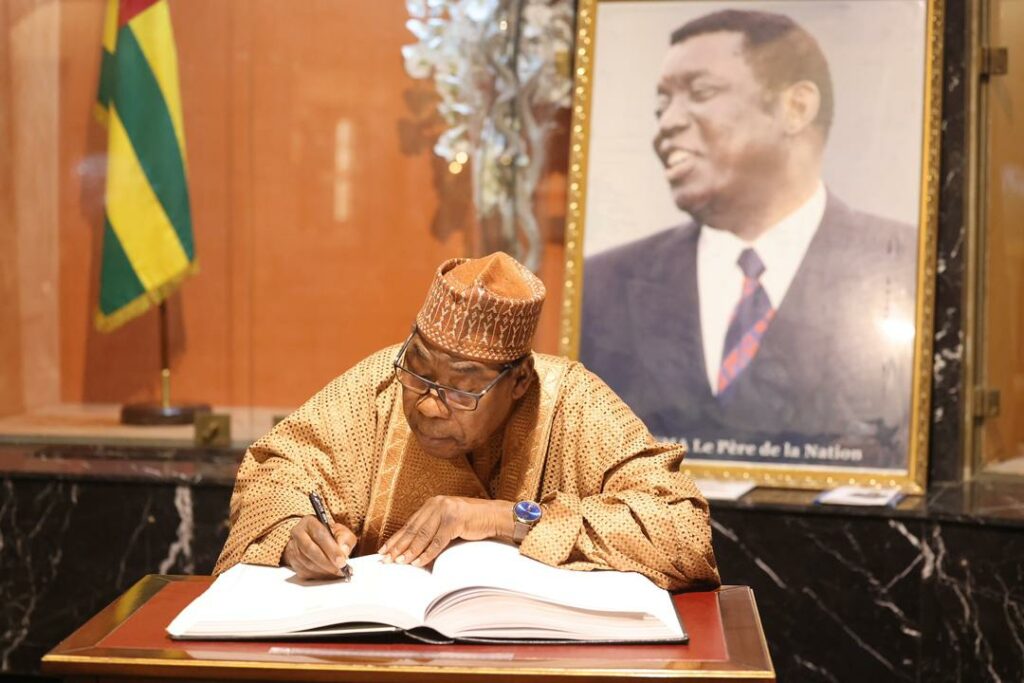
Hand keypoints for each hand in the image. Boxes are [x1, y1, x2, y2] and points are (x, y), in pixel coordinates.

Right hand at [283, 515, 357, 579]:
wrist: (317, 542)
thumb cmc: (330, 536)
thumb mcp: (342, 532)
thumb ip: (345, 539)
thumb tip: (343, 550)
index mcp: (309, 521)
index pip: (320, 534)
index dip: (331, 549)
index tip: (342, 560)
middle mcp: (298, 533)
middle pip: (310, 549)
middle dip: (327, 562)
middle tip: (340, 569)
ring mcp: (292, 547)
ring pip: (306, 562)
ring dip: (323, 570)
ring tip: (336, 572)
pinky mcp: (292, 561)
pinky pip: (303, 571)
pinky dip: (317, 575)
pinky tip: (328, 574)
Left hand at [380, 496, 512, 567]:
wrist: (493, 516)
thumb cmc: (471, 521)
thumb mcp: (448, 522)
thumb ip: (432, 530)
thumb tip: (413, 549)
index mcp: (432, 504)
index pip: (410, 523)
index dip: (396, 538)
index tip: (384, 550)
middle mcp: (436, 504)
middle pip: (413, 529)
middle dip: (398, 546)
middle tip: (386, 559)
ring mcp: (446, 511)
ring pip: (423, 535)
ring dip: (410, 551)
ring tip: (399, 562)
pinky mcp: (455, 520)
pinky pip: (437, 541)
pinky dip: (427, 554)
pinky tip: (418, 562)